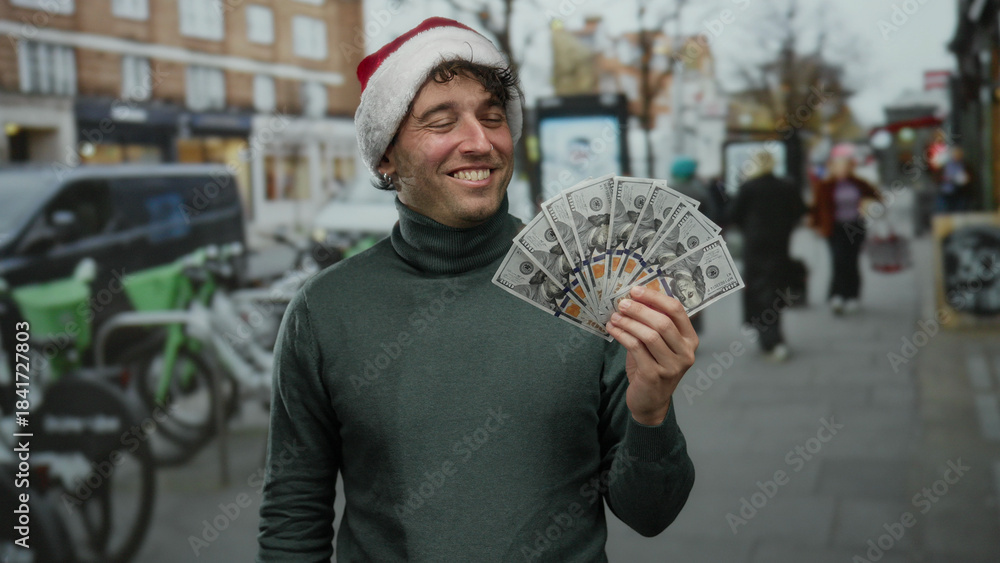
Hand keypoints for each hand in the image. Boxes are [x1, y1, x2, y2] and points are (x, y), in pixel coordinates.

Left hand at [606, 285, 698, 425]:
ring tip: (615, 316)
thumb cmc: (653, 367)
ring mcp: (672, 366)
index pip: (677, 310)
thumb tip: (634, 297)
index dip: (655, 297)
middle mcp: (685, 353)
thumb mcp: (658, 344)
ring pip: (649, 335)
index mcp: (690, 340)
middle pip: (663, 322)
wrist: (650, 401)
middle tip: (621, 303)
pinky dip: (622, 335)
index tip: (636, 290)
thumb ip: (652, 323)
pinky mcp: (654, 375)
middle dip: (639, 309)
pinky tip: (613, 329)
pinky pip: (636, 348)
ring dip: (629, 322)